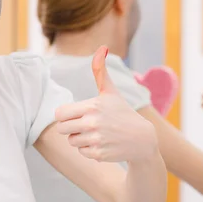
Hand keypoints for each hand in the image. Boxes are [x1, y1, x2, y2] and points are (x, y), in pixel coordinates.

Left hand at [55, 46, 157, 162]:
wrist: (143, 139)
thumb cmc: (123, 113)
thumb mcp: (111, 92)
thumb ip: (100, 71)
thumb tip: (102, 47)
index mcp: (92, 106)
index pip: (59, 114)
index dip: (66, 115)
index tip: (76, 114)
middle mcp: (93, 123)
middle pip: (62, 129)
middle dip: (71, 128)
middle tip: (86, 125)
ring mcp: (96, 139)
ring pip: (71, 142)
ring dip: (80, 139)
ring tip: (96, 134)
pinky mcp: (99, 154)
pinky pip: (81, 153)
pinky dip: (89, 150)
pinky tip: (102, 144)